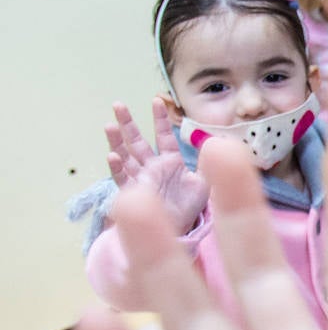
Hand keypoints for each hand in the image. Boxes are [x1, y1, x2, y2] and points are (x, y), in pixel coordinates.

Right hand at [104, 99, 208, 234]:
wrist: (183, 229)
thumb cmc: (193, 205)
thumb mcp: (206, 180)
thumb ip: (208, 162)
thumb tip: (215, 142)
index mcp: (170, 160)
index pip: (163, 135)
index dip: (160, 119)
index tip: (156, 100)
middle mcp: (152, 167)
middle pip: (137, 141)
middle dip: (128, 124)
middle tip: (118, 104)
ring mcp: (141, 179)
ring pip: (126, 156)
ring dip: (117, 142)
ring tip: (109, 125)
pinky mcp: (134, 193)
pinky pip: (123, 179)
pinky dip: (118, 167)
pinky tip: (113, 155)